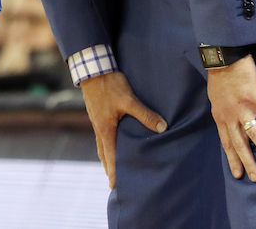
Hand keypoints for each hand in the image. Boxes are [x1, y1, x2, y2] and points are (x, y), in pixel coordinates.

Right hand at [80, 71, 166, 188]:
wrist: (92, 68)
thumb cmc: (109, 84)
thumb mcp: (129, 99)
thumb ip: (145, 114)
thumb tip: (163, 127)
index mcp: (105, 129)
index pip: (110, 156)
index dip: (113, 172)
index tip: (114, 186)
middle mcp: (99, 128)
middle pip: (103, 154)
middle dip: (109, 168)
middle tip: (114, 181)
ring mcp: (96, 120)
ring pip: (101, 144)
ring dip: (107, 156)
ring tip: (112, 165)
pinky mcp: (97, 113)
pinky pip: (101, 134)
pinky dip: (106, 143)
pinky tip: (112, 140)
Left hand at [206, 54, 255, 181]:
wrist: (221, 57)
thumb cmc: (218, 77)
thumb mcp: (215, 99)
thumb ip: (222, 112)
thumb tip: (228, 122)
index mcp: (221, 116)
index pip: (227, 143)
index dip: (232, 159)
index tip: (238, 175)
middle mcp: (230, 115)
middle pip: (239, 143)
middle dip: (247, 162)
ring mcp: (242, 106)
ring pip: (254, 132)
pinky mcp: (253, 95)